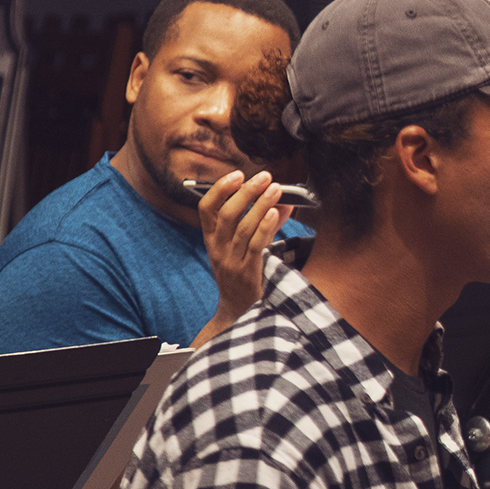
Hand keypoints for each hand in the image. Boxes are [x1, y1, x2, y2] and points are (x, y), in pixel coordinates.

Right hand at [198, 169, 284, 335]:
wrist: (240, 314)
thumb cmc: (245, 277)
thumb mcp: (244, 250)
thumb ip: (264, 225)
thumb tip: (282, 202)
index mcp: (213, 241)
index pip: (206, 210)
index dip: (219, 190)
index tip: (236, 174)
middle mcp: (218, 250)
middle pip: (226, 214)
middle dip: (245, 192)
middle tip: (264, 177)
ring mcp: (231, 263)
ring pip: (242, 227)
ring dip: (260, 204)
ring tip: (276, 189)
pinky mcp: (247, 274)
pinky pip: (255, 245)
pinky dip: (265, 226)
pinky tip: (276, 212)